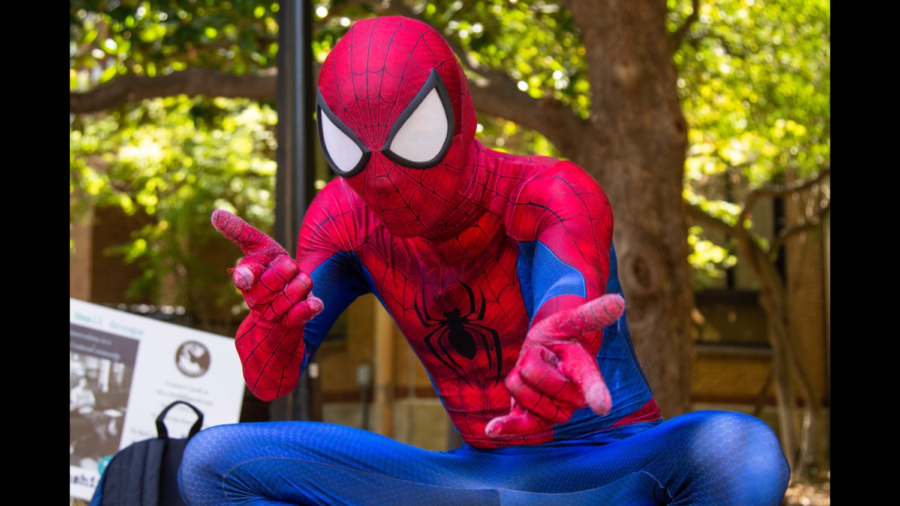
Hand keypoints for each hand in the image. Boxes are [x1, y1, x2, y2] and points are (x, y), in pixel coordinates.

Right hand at [211, 209, 322, 327]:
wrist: (281, 303)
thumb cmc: (268, 267)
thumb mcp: (257, 246)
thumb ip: (239, 231)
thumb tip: (216, 213)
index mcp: (246, 278)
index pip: (245, 276)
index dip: (246, 276)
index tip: (246, 277)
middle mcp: (256, 298)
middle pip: (277, 277)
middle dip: (289, 267)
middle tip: (288, 268)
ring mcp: (273, 312)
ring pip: (295, 290)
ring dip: (302, 281)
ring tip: (297, 283)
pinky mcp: (291, 322)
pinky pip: (301, 314)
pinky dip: (309, 307)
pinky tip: (316, 303)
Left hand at [485, 294, 623, 437]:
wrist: (548, 352)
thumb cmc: (562, 334)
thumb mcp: (571, 320)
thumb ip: (591, 314)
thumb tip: (618, 302)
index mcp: (585, 371)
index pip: (591, 382)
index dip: (596, 393)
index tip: (602, 406)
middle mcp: (574, 398)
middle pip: (536, 378)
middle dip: (531, 362)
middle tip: (543, 356)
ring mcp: (555, 411)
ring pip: (520, 392)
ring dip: (519, 377)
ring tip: (533, 371)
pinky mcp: (535, 419)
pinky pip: (520, 424)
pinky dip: (506, 427)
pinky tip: (491, 429)